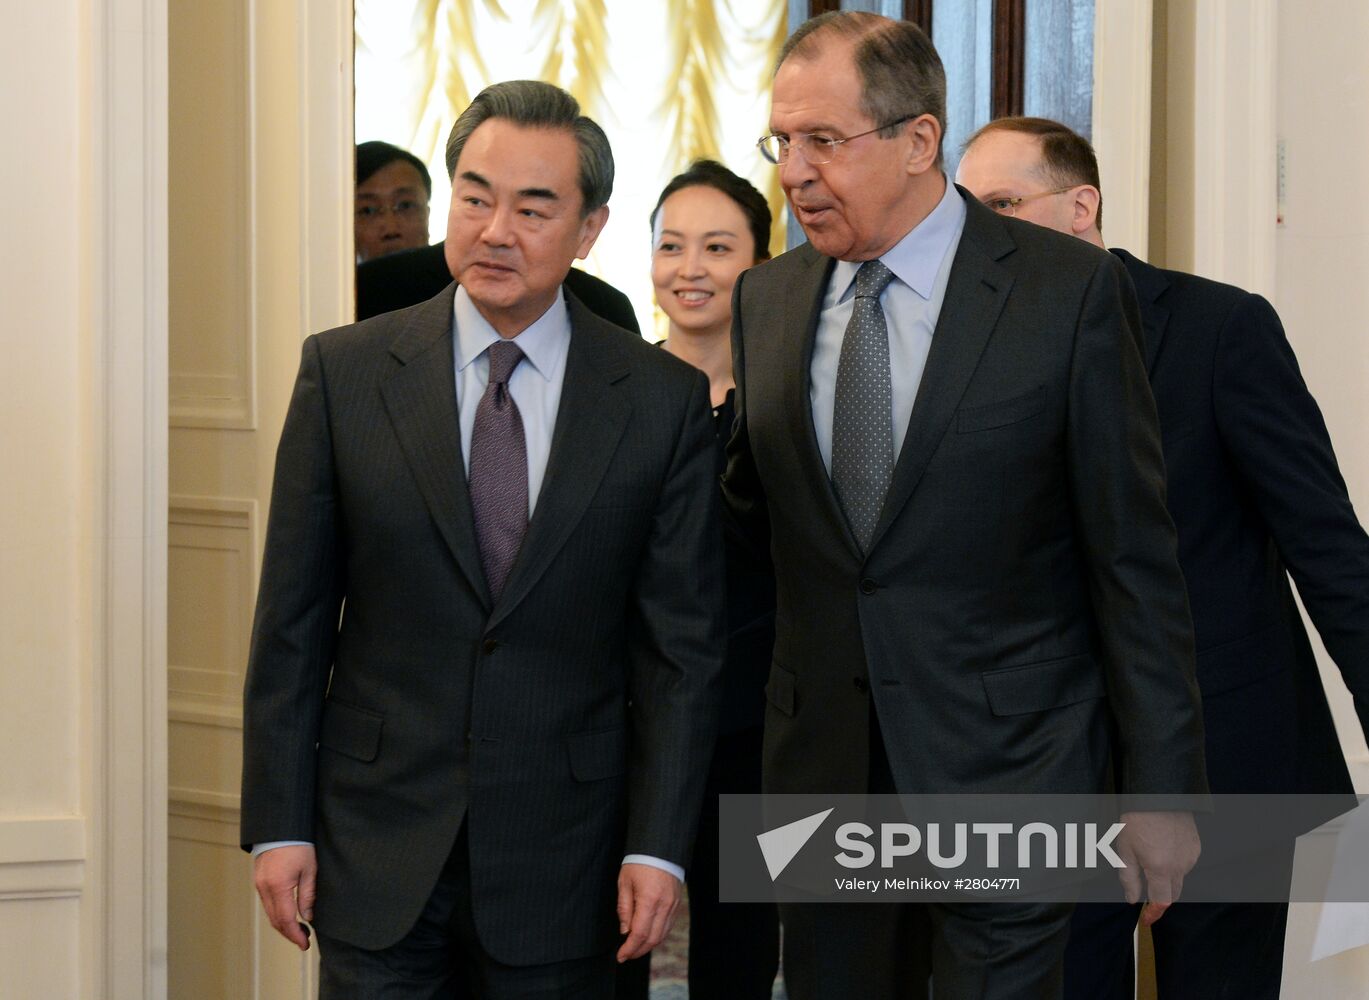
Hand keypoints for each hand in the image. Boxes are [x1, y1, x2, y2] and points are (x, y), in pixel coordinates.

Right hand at [253, 844, 316, 949]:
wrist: (281, 826)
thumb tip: (308, 917)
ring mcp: (259, 885)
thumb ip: (307, 896)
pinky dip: (277, 913)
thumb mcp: (309, 869)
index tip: (305, 944)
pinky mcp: (259, 881)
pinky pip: (267, 903)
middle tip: (305, 940)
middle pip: (275, 920)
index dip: (295, 935)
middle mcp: (264, 888)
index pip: (285, 919)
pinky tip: (289, 914)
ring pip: (269, 913)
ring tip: (300, 929)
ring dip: (283, 924)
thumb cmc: (299, 844)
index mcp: (278, 886)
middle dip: (290, 933)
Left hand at [615, 863, 681, 961]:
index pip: (639, 933)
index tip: (620, 956)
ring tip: (635, 948)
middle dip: (638, 951)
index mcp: (649, 900)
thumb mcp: (624, 883)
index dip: (629, 948)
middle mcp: (664, 906)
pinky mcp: (677, 904)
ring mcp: (673, 905)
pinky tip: (647, 936)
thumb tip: (624, 931)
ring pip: (662, 935)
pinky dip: (657, 935)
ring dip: (648, 945)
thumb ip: (624, 908)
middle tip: (626, 955)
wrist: (660, 848)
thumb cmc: (639, 863)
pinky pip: (668, 926)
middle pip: (652, 939)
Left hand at [1115, 810, 1199, 925]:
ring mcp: (1191, 856)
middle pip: (1173, 893)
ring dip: (1166, 879)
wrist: (1159, 793)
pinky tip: (1162, 850)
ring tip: (1149, 860)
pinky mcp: (1196, 846)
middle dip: (1159, 897)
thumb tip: (1132, 899)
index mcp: (1161, 869)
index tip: (1146, 920)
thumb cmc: (1137, 818)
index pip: (1162, 901)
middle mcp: (1181, 866)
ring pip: (1179, 878)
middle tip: (1145, 896)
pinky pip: (1185, 864)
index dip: (1154, 913)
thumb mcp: (1125, 848)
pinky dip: (1174, 864)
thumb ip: (1129, 878)